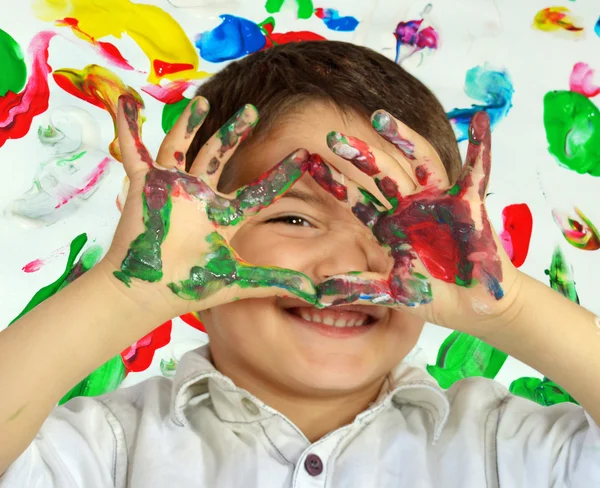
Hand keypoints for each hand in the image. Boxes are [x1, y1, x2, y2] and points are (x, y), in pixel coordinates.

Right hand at [102, 95, 315, 319]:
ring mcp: (172, 187)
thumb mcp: (238, 280)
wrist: (148, 293)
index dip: (281, 173)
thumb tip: (312, 291)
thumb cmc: (189, 287)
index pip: (258, 189)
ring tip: (201, 100)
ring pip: (182, 146)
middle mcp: (200, 196)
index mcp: (223, 215)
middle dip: (234, 133)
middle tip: (252, 112)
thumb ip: (274, 281)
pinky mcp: (145, 185)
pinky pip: (134, 150)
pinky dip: (127, 127)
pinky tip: (124, 101)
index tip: (304, 155)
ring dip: (189, 124)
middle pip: (219, 157)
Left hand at [312, 111, 520, 334]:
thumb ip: (358, 287)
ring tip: (379, 117)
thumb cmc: (434, 296)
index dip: (335, 182)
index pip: (358, 198)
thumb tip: (318, 293)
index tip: (309, 164)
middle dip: (359, 155)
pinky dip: (481, 147)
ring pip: (418, 162)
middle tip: (333, 138)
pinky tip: (479, 120)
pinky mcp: (469, 204)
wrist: (474, 306)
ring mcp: (438, 202)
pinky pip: (477, 171)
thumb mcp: (391, 291)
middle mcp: (410, 208)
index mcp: (390, 226)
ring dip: (402, 139)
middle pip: (382, 174)